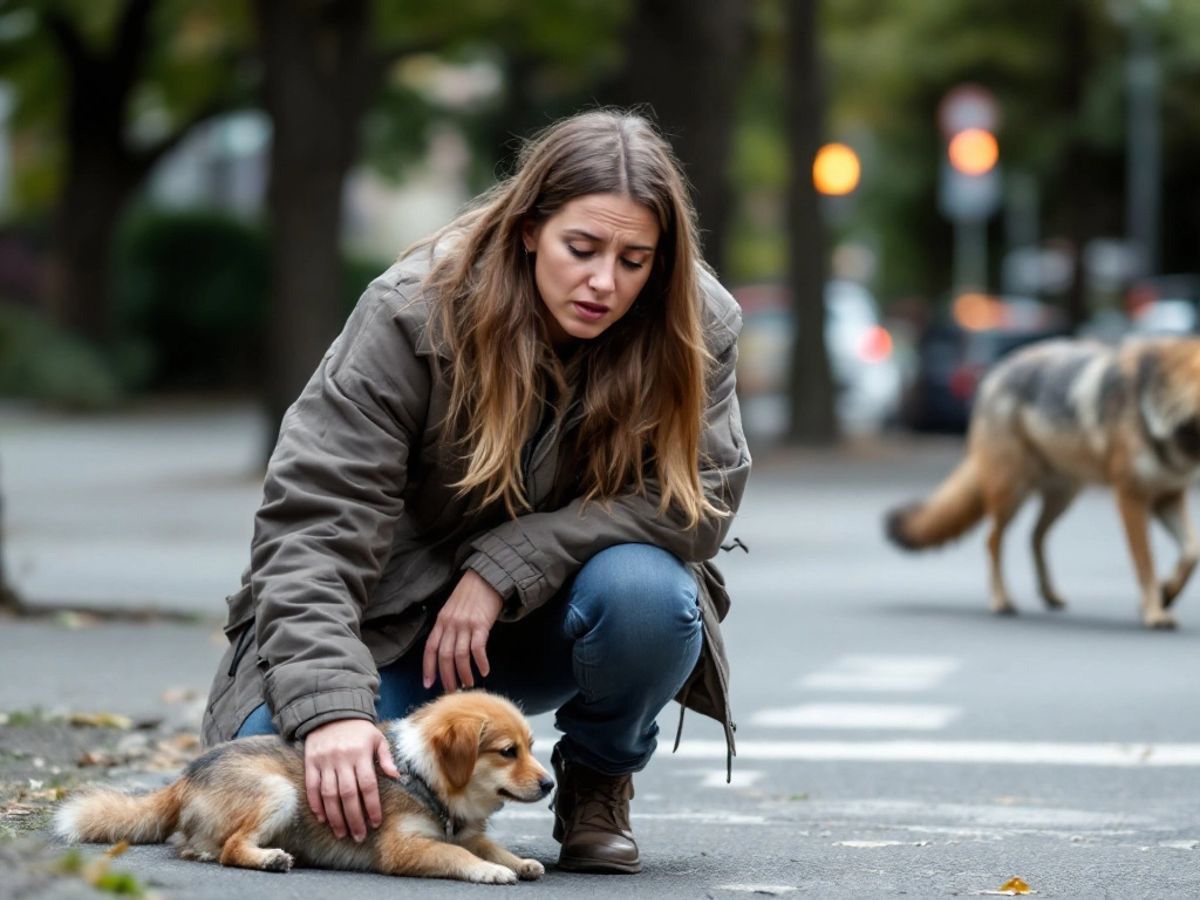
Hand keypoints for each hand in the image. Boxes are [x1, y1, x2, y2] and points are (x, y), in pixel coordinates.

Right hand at [304, 718, 400, 841]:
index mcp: (361, 754)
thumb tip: (397, 776)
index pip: (368, 785)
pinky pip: (312, 787)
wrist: (331, 711)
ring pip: (329, 795)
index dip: (371, 806)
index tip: (375, 822)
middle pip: (348, 794)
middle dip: (354, 818)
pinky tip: (323, 819)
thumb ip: (386, 757)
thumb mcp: (377, 738)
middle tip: (358, 835)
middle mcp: (342, 759)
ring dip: (335, 817)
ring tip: (341, 833)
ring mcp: (324, 762)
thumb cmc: (358, 729)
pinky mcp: (310, 763)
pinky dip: (316, 805)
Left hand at [422, 569, 502, 691]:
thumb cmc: (470, 595)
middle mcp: (450, 624)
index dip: (428, 668)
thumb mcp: (452, 609)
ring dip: (464, 673)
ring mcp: (465, 625)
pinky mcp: (481, 625)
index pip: (430, 648)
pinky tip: (485, 671)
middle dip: (448, 677)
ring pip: (460, 656)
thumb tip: (448, 651)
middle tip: (453, 690)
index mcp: (441, 621)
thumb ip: (448, 627)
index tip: (428, 684)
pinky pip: (478, 649)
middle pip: (445, 657)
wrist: (487, 578)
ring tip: (469, 684)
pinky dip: (481, 662)